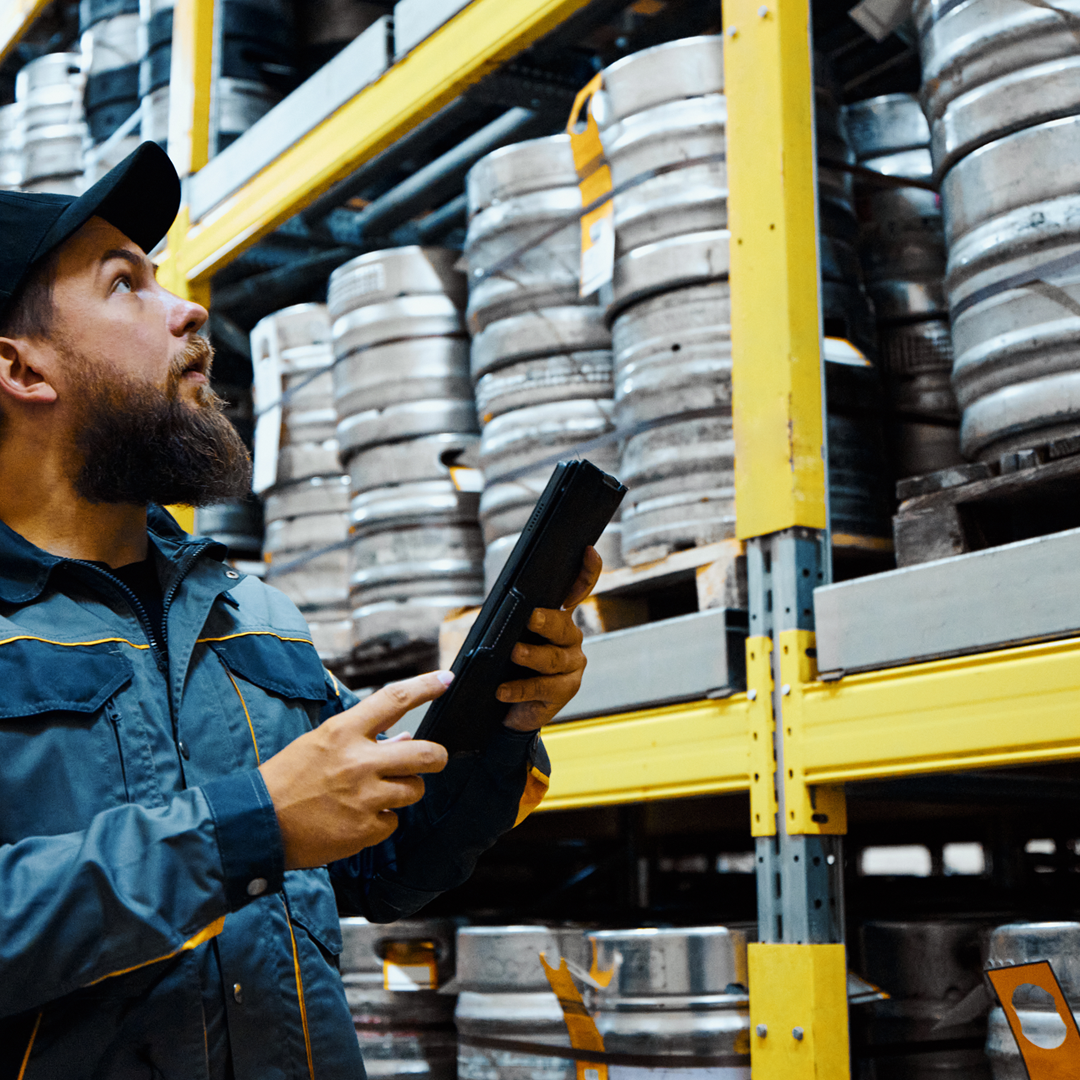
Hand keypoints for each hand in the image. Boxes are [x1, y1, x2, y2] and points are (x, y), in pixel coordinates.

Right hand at [258, 672, 450, 868]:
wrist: (257, 823)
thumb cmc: (287, 778)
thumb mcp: (320, 744)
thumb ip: (363, 739)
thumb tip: (402, 740)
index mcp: (343, 732)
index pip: (394, 700)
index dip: (425, 686)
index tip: (445, 678)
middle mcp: (359, 762)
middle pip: (426, 754)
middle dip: (437, 757)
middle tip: (433, 759)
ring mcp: (365, 798)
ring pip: (415, 790)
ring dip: (404, 791)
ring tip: (377, 794)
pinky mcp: (365, 830)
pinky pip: (393, 822)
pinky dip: (381, 822)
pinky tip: (357, 819)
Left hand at [498, 546, 602, 732]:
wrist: (512, 710)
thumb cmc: (508, 666)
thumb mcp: (509, 638)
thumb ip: (511, 622)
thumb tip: (500, 611)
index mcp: (559, 620)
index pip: (578, 591)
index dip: (586, 572)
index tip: (588, 551)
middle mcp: (570, 640)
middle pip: (562, 627)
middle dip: (546, 621)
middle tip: (531, 618)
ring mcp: (571, 667)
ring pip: (552, 659)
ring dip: (531, 656)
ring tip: (513, 654)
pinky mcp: (563, 693)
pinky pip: (542, 688)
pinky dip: (519, 689)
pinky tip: (502, 690)